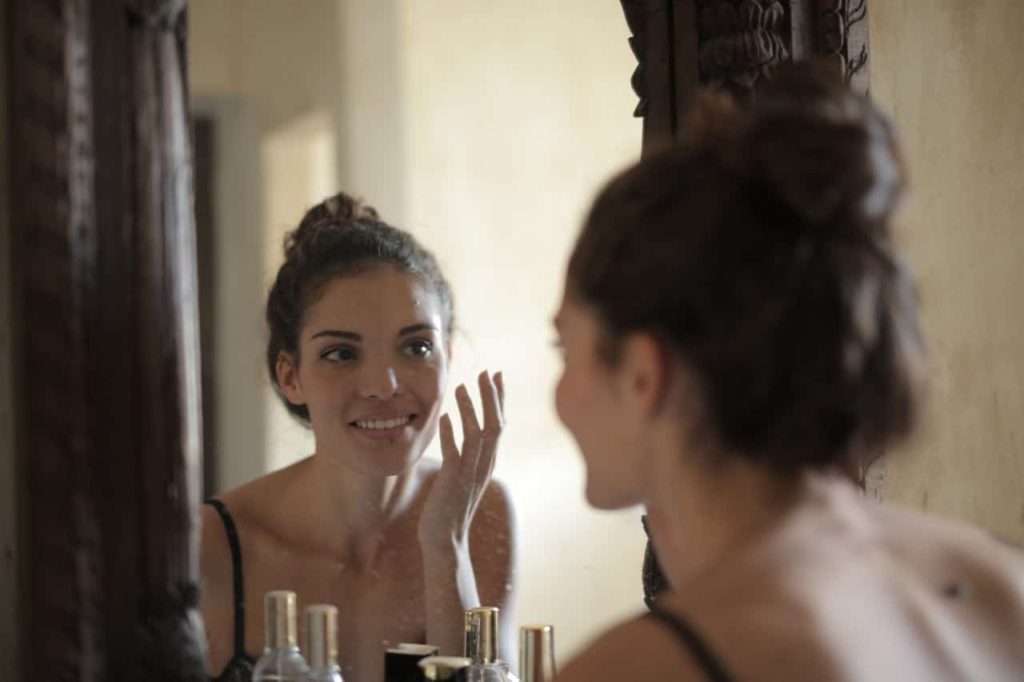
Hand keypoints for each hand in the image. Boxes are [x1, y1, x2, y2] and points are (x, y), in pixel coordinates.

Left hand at [419, 370, 504, 550]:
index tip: (495, 376)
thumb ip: (468, 455)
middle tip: (486, 373)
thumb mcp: (464, 477)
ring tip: (462, 387)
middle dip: (491, 397)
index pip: (499, 424)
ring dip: (471, 409)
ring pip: (477, 435)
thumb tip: (463, 430)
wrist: (446, 542)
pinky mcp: (454, 482)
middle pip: (495, 425)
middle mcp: (484, 466)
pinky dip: (451, 433)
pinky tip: (445, 416)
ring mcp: (470, 474)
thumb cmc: (451, 508)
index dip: (499, 399)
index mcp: (487, 462)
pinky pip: (454, 453)